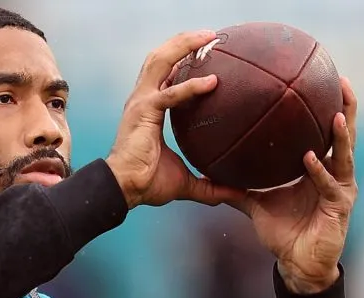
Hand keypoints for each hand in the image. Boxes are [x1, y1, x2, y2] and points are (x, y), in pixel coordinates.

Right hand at [105, 31, 242, 209]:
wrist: (125, 189)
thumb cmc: (147, 183)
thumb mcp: (186, 182)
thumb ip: (211, 186)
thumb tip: (238, 196)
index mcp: (149, 108)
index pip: (165, 74)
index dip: (182, 59)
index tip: (205, 52)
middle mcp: (143, 99)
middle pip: (161, 58)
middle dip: (183, 42)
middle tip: (211, 35)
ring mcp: (141, 102)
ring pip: (160, 61)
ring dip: (184, 46)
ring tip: (208, 37)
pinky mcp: (143, 111)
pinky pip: (170, 93)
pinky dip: (191, 86)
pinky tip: (213, 81)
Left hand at [214, 78, 359, 293]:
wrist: (297, 265)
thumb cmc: (283, 233)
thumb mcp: (255, 204)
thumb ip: (236, 185)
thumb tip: (207, 172)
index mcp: (319, 168)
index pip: (325, 131)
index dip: (326, 106)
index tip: (321, 78)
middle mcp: (335, 174)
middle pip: (344, 134)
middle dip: (345, 107)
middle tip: (338, 80)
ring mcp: (341, 189)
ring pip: (344, 156)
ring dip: (340, 135)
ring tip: (334, 114)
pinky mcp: (340, 207)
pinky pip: (328, 185)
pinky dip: (318, 172)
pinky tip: (309, 157)